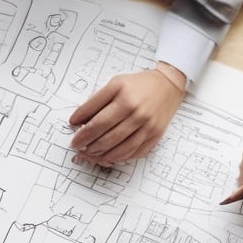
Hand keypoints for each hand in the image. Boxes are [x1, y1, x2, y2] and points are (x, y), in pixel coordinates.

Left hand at [70, 64, 184, 163]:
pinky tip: (108, 157)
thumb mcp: (114, 84)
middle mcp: (137, 113)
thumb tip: (77, 121)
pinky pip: (135, 153)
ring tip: (90, 155)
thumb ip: (95, 102)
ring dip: (101, 155)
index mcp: (124, 98)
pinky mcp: (155, 136)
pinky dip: (119, 158)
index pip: (97, 121)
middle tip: (78, 148)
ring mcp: (148, 126)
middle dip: (88, 146)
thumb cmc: (138, 85)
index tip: (74, 137)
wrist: (168, 85)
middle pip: (107, 137)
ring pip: (121, 149)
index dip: (82, 133)